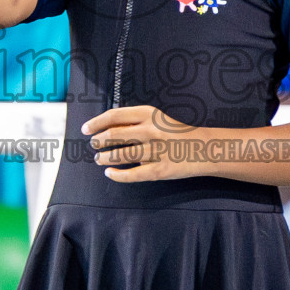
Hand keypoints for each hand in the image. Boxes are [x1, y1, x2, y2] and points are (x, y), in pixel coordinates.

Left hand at [83, 105, 197, 182]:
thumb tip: (106, 127)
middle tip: (94, 145)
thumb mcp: (157, 119)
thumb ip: (135, 122)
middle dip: (98, 141)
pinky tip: (110, 173)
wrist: (203, 148)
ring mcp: (156, 151)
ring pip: (120, 155)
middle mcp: (152, 130)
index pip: (114, 116)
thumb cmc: (175, 133)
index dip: (96, 122)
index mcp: (149, 114)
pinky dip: (117, 175)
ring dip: (105, 158)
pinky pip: (132, 175)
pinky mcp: (160, 170)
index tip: (86, 129)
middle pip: (114, 135)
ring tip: (99, 160)